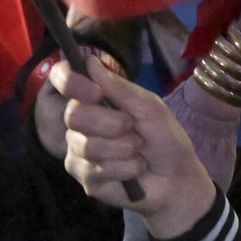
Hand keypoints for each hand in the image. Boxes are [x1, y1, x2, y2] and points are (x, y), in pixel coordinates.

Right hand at [48, 54, 214, 239]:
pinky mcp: (86, 179)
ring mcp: (79, 153)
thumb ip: (120, 87)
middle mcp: (79, 126)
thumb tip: (90, 61)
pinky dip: (125, 168)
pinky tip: (134, 170)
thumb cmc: (164, 138)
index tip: (96, 92)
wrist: (177, 178)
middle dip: (111, 123)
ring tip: (138, 151)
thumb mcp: (149, 107)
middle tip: (133, 128)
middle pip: (74, 115)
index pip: (63, 81)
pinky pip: (96, 170)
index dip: (70, 82)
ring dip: (123, 148)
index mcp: (93, 101)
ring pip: (87, 145)